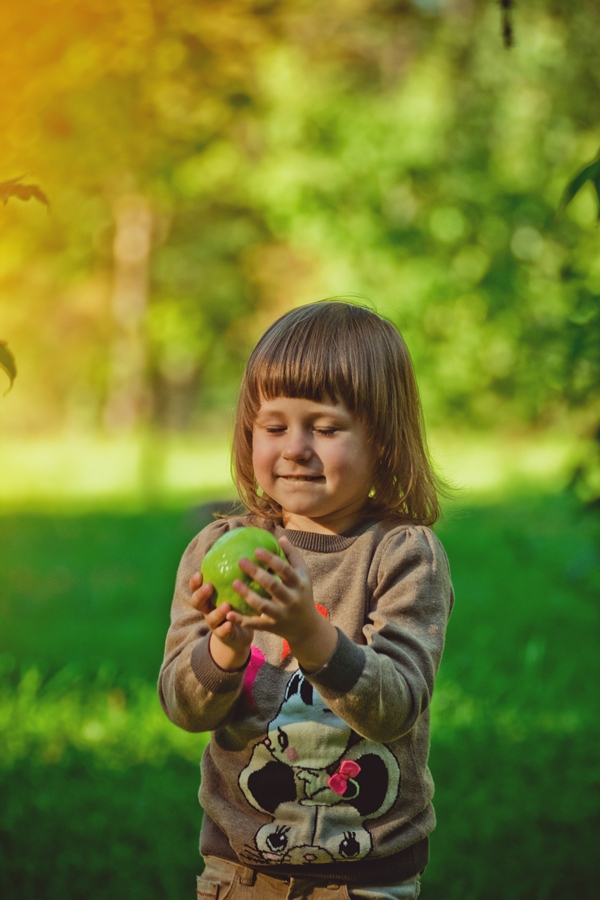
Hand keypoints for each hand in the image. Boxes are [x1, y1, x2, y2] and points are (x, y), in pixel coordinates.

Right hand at [188, 571, 252, 670]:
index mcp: (208, 598)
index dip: (194, 582)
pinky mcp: (224, 635)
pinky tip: (231, 624)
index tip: (199, 573)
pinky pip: (223, 632)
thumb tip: (246, 553)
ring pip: (211, 618)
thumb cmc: (236, 607)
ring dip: (217, 612)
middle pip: (197, 602)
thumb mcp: (232, 592)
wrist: (238, 635)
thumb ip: (235, 577)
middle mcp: (208, 610)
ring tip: (226, 605)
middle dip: (201, 594)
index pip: (196, 588)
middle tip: (209, 586)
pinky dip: (225, 628)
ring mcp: (215, 624)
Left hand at [227, 536, 337, 671]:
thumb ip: (293, 557)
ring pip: (263, 605)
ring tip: (234, 583)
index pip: (285, 570)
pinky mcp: (272, 626)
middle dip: (257, 573)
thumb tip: (281, 538)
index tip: (256, 550)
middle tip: (240, 561)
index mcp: (299, 584)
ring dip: (248, 595)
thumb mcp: (304, 575)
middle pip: (273, 585)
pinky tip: (228, 613)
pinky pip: (255, 623)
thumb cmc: (302, 594)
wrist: (306, 627)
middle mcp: (291, 599)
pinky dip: (242, 619)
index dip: (271, 560)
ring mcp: (281, 614)